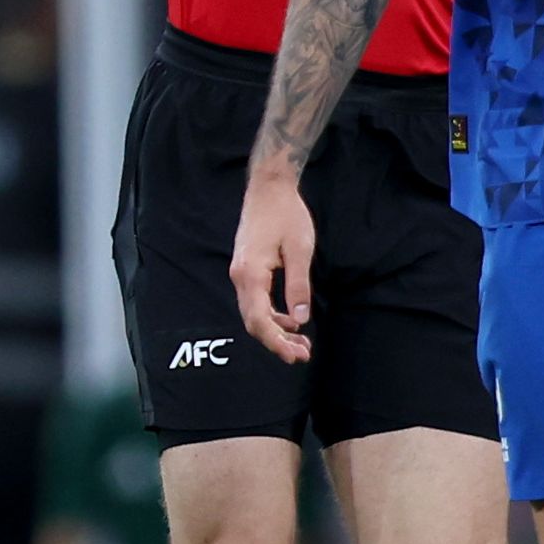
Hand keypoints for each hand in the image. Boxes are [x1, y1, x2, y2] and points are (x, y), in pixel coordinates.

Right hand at [229, 165, 317, 361]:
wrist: (269, 188)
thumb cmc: (286, 215)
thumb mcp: (299, 250)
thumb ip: (298, 287)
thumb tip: (300, 320)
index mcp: (251, 274)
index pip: (259, 320)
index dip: (276, 342)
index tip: (296, 356)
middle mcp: (240, 276)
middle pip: (254, 321)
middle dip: (277, 342)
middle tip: (303, 355)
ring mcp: (241, 273)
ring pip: (254, 313)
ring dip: (276, 330)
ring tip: (301, 343)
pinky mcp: (247, 269)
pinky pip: (256, 300)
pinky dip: (272, 315)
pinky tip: (291, 320)